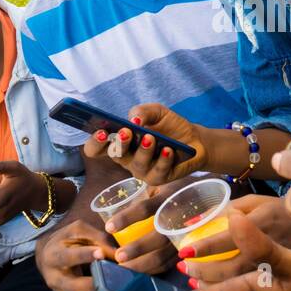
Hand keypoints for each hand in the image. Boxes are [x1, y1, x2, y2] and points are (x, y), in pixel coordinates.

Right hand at [34, 219, 115, 290]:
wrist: (53, 254)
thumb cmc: (69, 239)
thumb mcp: (79, 230)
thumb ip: (97, 237)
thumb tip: (117, 252)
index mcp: (53, 256)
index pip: (66, 257)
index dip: (84, 255)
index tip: (101, 253)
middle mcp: (54, 278)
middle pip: (73, 286)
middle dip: (94, 284)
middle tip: (113, 279)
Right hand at [80, 104, 207, 185]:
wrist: (195, 139)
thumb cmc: (170, 127)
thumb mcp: (156, 112)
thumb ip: (142, 112)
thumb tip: (134, 120)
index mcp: (120, 143)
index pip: (97, 149)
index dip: (95, 143)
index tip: (102, 132)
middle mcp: (127, 159)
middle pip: (115, 156)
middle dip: (119, 143)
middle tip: (126, 132)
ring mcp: (142, 171)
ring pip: (137, 164)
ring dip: (143, 150)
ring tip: (151, 138)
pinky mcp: (159, 178)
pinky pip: (158, 172)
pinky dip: (163, 159)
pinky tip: (168, 150)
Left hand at [101, 179, 184, 274]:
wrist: (209, 194)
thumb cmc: (177, 189)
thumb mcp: (161, 185)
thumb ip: (142, 195)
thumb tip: (112, 208)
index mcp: (168, 197)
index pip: (145, 208)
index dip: (126, 218)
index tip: (108, 227)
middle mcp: (179, 217)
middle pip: (157, 238)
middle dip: (136, 249)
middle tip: (118, 257)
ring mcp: (185, 235)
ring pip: (163, 255)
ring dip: (142, 265)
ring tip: (124, 268)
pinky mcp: (188, 247)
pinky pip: (169, 263)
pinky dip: (153, 270)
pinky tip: (140, 273)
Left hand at [175, 193, 290, 282]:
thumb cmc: (288, 211)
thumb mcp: (262, 201)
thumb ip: (235, 208)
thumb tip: (207, 218)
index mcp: (263, 221)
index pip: (229, 238)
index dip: (205, 247)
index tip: (185, 252)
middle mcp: (270, 245)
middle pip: (230, 267)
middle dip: (204, 271)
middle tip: (185, 268)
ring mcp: (278, 266)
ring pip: (240, 282)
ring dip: (214, 284)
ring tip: (195, 281)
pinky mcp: (282, 279)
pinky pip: (253, 289)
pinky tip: (218, 290)